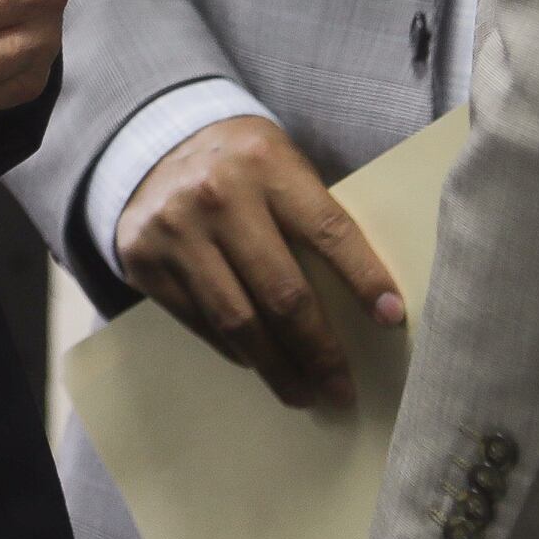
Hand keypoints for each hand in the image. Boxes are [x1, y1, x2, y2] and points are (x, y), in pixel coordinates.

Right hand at [112, 115, 403, 409]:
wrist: (150, 145)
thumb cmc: (241, 163)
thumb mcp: (281, 163)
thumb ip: (313, 213)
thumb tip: (367, 297)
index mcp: (266, 163)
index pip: (328, 230)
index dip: (363, 278)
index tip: (391, 319)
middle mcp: (218, 196)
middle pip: (282, 292)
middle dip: (320, 350)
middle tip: (342, 388)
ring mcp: (176, 231)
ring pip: (238, 321)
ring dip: (278, 368)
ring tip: (305, 393)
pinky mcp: (146, 262)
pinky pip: (201, 323)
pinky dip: (236, 351)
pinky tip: (258, 363)